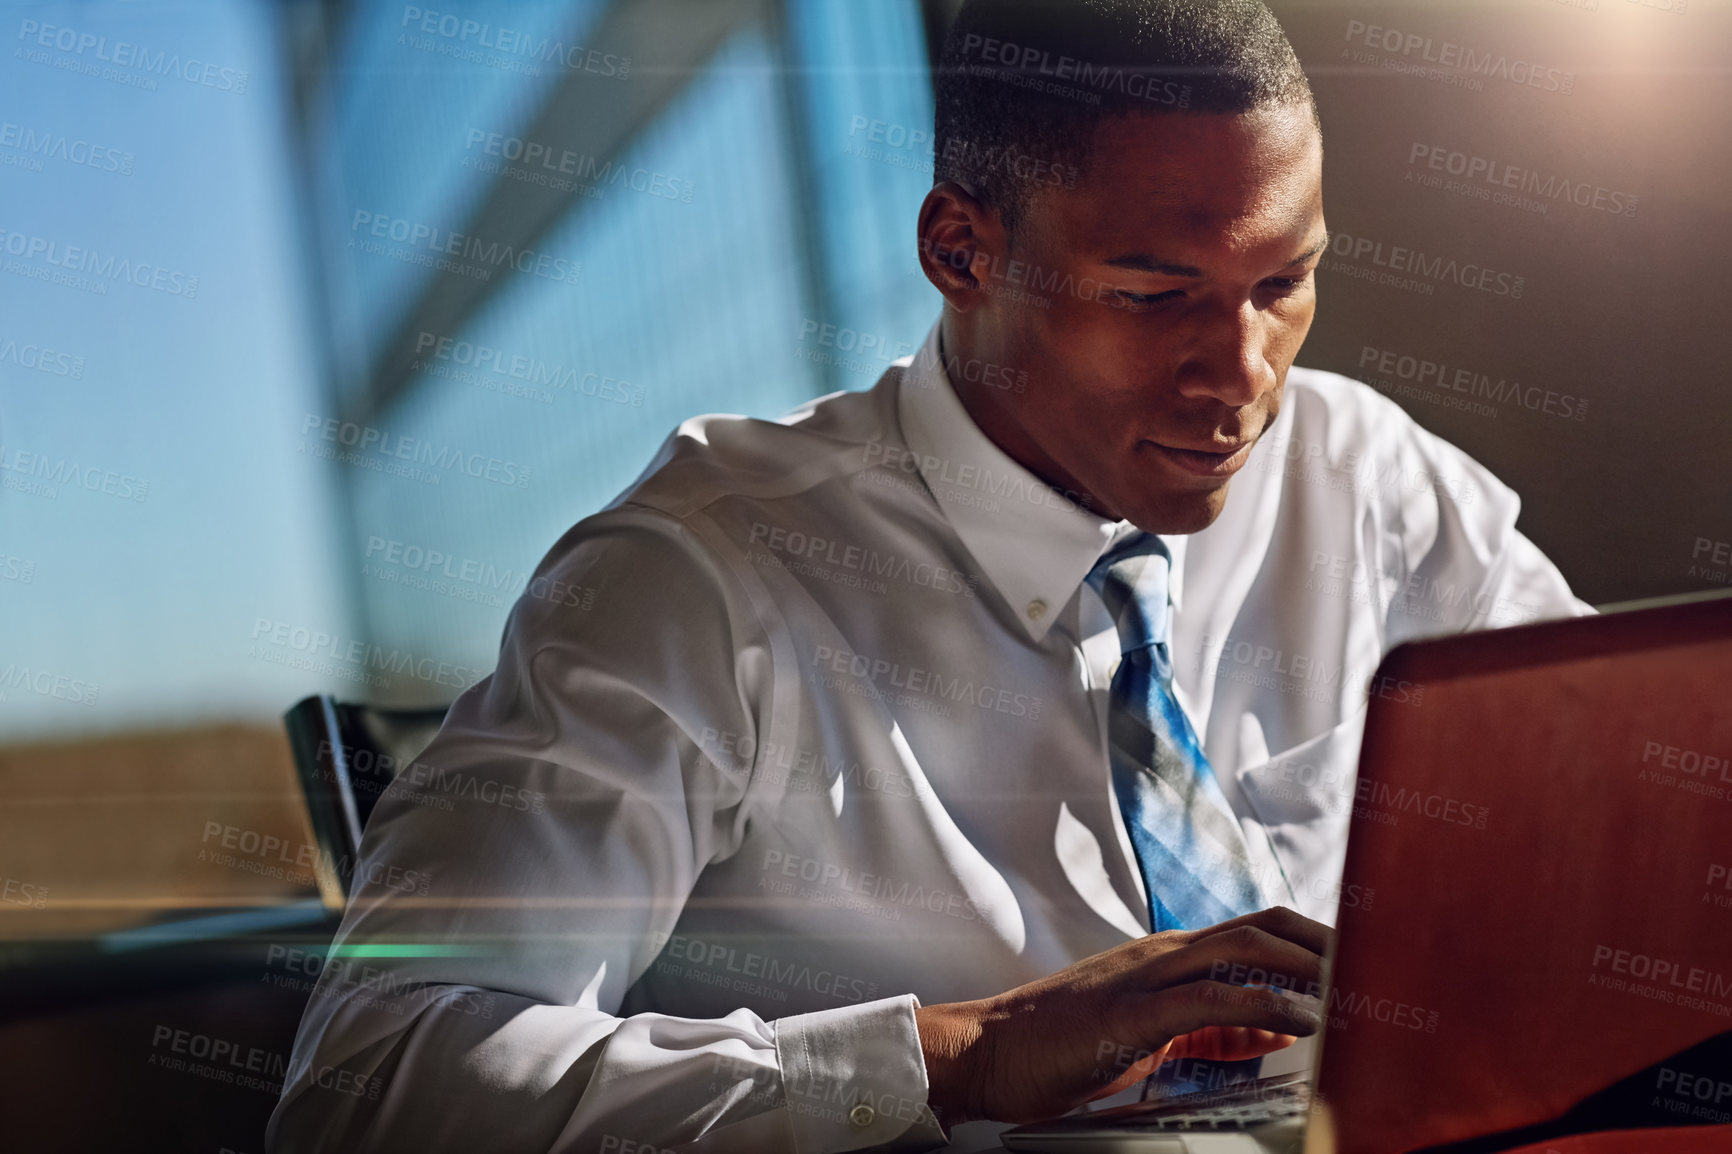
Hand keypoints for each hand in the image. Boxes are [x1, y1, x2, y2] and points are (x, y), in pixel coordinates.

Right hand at [914, 906, 1329, 1125]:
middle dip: (1327, 942)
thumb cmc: (1056, 1045)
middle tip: (1378, 967)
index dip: (1312, 941)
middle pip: (1263, 925)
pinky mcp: (1131, 1013)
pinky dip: (1266, 1007)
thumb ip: (1204, 1026)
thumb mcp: (1144, 1032)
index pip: (1254, 929)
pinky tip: (1303, 1022)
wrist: (985, 1051)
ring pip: (1245, 949)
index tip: (1359, 965)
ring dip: (1309, 966)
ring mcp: (1146, 978)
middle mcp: (1162, 953)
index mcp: (1165, 956)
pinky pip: (1212, 1000)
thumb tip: (1268, 1032)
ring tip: (1356, 988)